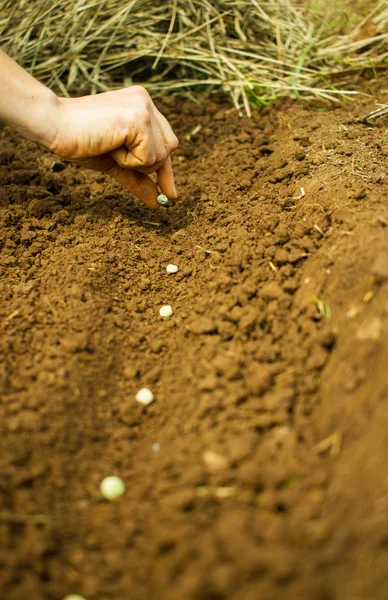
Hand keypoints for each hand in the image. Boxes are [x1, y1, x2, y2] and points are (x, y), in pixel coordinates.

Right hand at [49, 86, 178, 208]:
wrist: (55, 125)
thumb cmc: (80, 141)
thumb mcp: (115, 163)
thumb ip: (138, 179)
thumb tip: (158, 202)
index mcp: (141, 105)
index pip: (165, 143)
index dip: (166, 170)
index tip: (170, 194)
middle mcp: (146, 102)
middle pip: (168, 150)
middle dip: (145, 164)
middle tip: (114, 151)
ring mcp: (144, 108)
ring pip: (160, 156)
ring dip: (134, 162)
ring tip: (110, 145)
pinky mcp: (140, 118)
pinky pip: (149, 157)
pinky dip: (129, 161)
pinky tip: (110, 145)